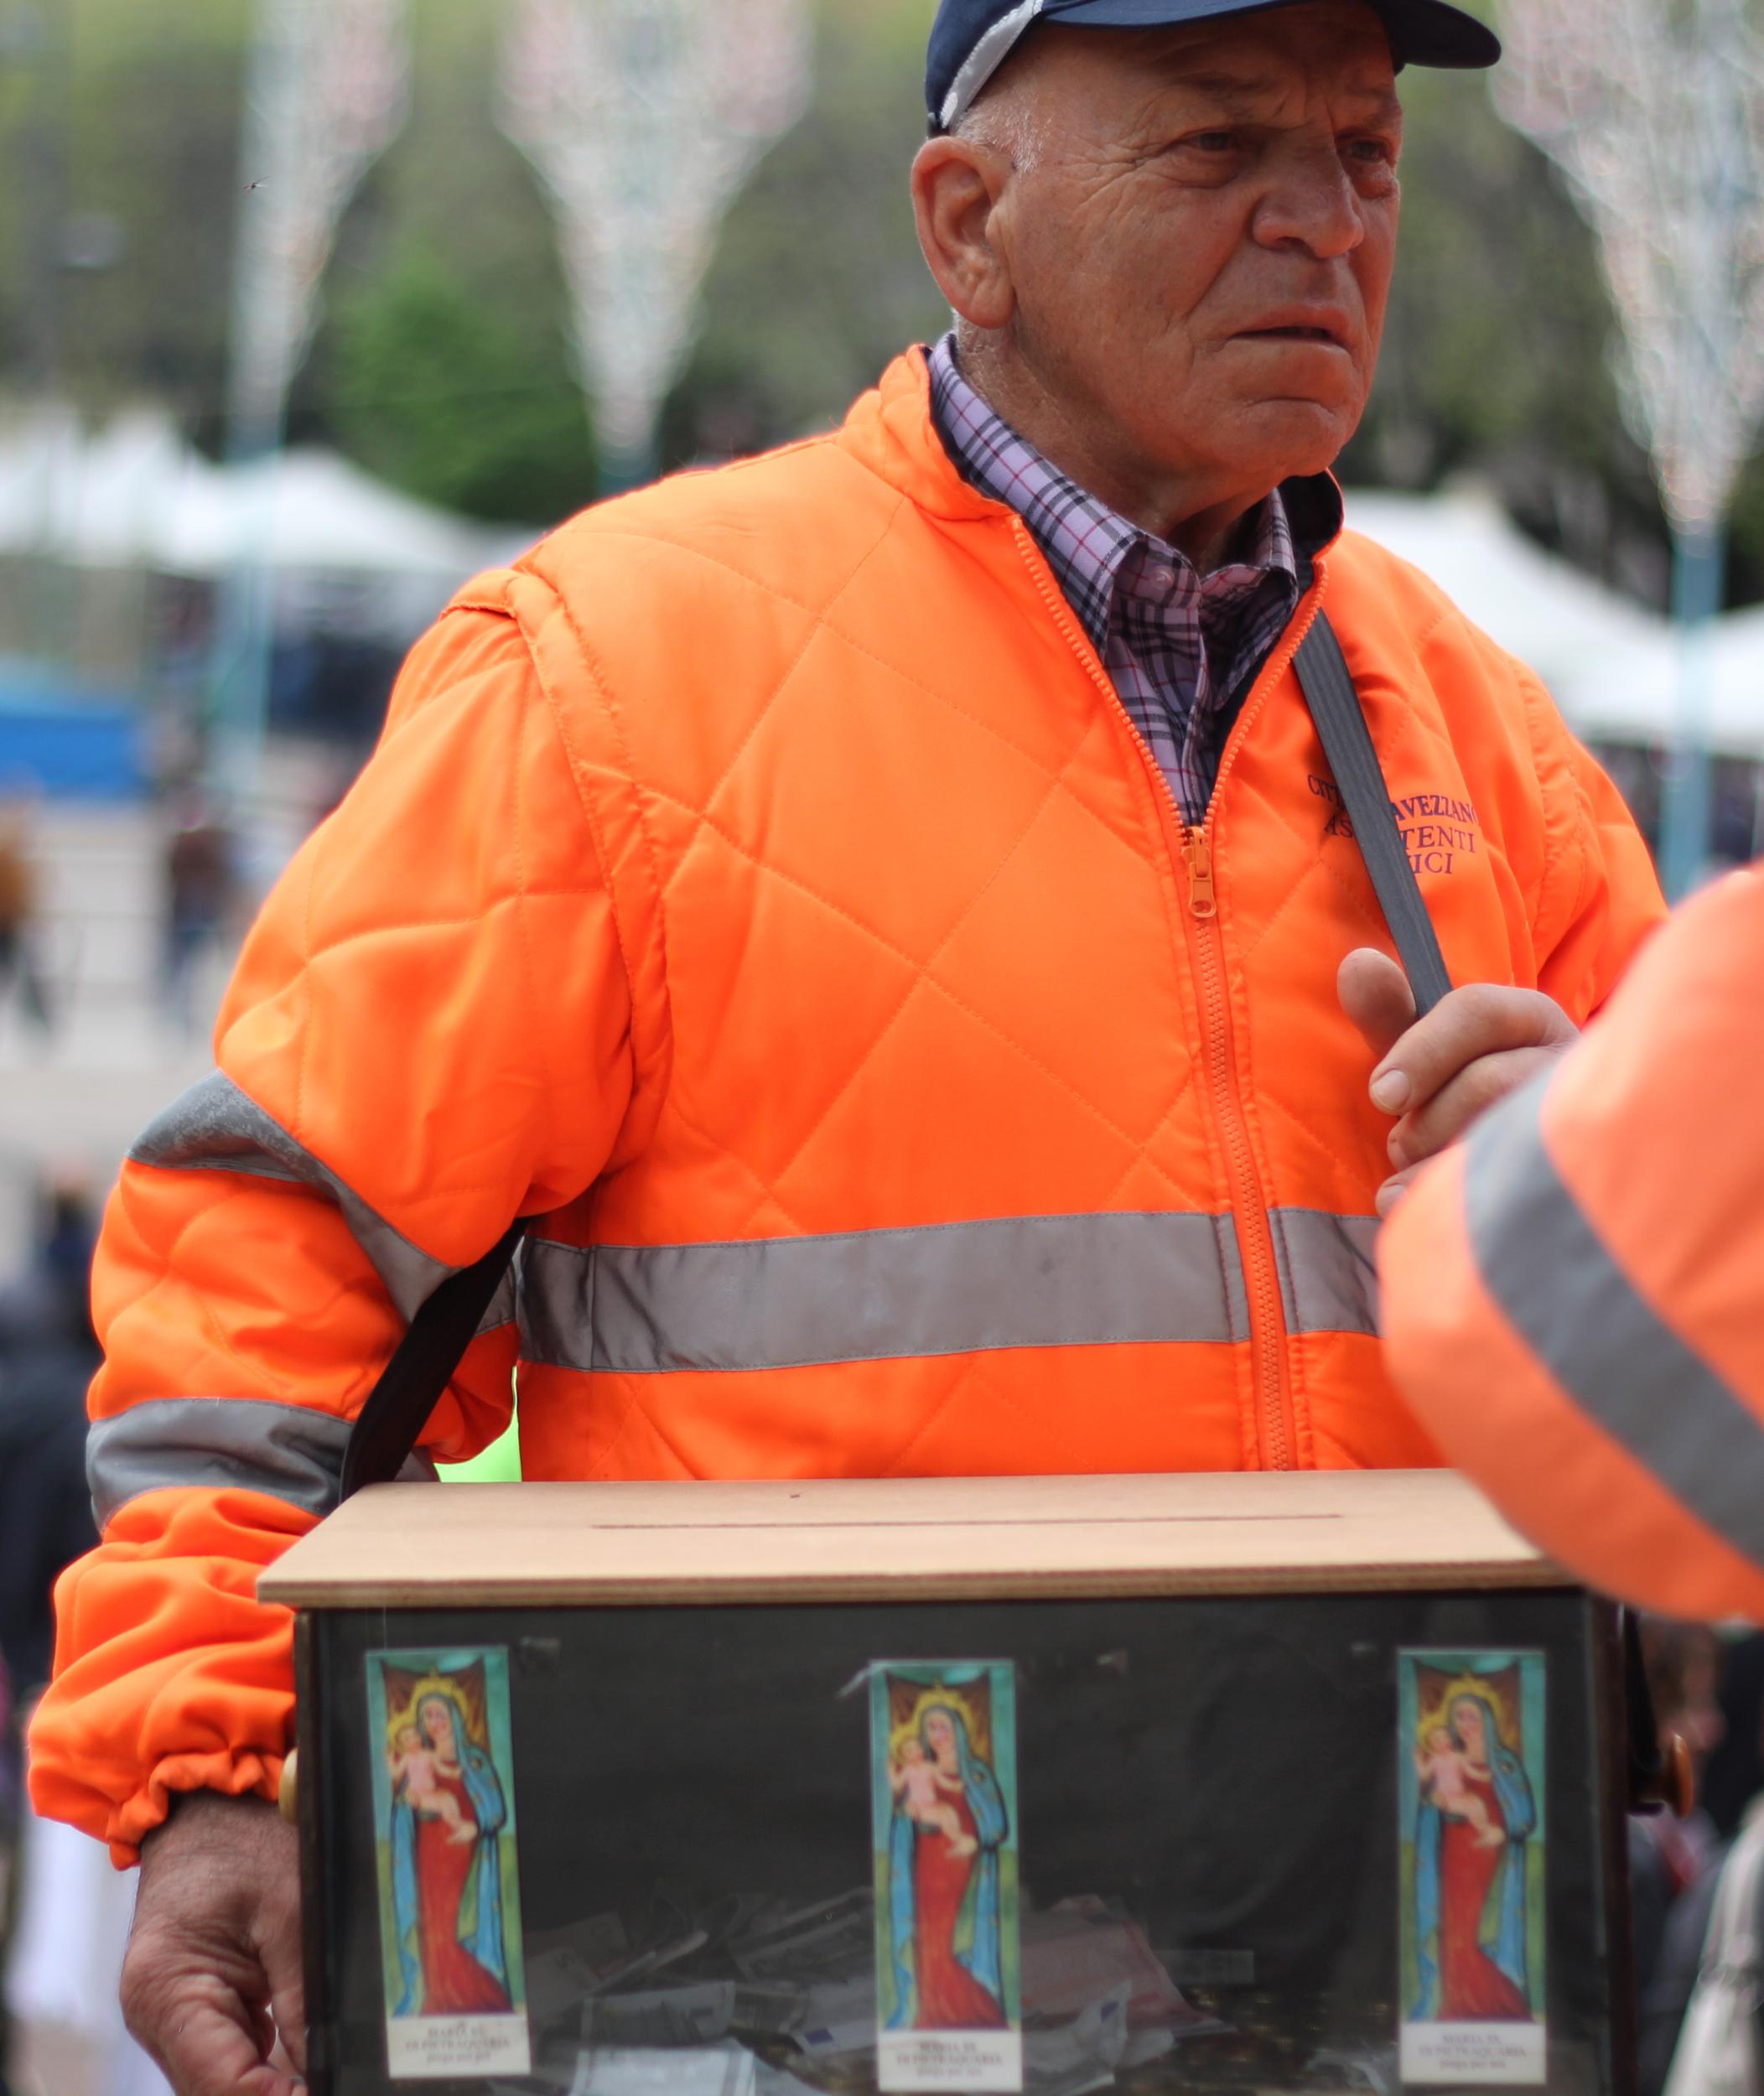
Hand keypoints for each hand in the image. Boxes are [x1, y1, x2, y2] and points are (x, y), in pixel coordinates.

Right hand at [121, 1791, 304, 2095]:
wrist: (207, 1809)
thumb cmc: (244, 1844)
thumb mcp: (292, 1911)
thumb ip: (306, 1998)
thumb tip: (331, 2069)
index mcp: (167, 1991)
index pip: (224, 2086)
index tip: (334, 2088)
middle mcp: (159, 2019)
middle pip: (221, 2093)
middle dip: (282, 2092)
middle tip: (342, 2078)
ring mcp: (174, 2021)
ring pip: (228, 2083)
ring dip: (278, 2083)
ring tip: (332, 2070)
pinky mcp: (197, 2013)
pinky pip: (235, 2059)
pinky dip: (273, 2065)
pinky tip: (314, 2059)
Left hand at [1338, 950, 1577, 1215]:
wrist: (1526, 1168)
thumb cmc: (1461, 1096)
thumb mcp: (1426, 1053)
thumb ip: (1390, 1015)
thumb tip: (1357, 963)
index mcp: (1531, 1018)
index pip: (1477, 1011)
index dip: (1420, 1051)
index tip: (1380, 1094)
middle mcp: (1567, 1065)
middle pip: (1488, 1083)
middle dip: (1426, 1118)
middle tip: (1400, 1139)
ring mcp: (1578, 1124)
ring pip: (1501, 1141)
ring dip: (1435, 1159)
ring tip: (1414, 1168)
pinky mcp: (1573, 1179)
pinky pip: (1509, 1193)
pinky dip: (1442, 1201)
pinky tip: (1405, 1204)